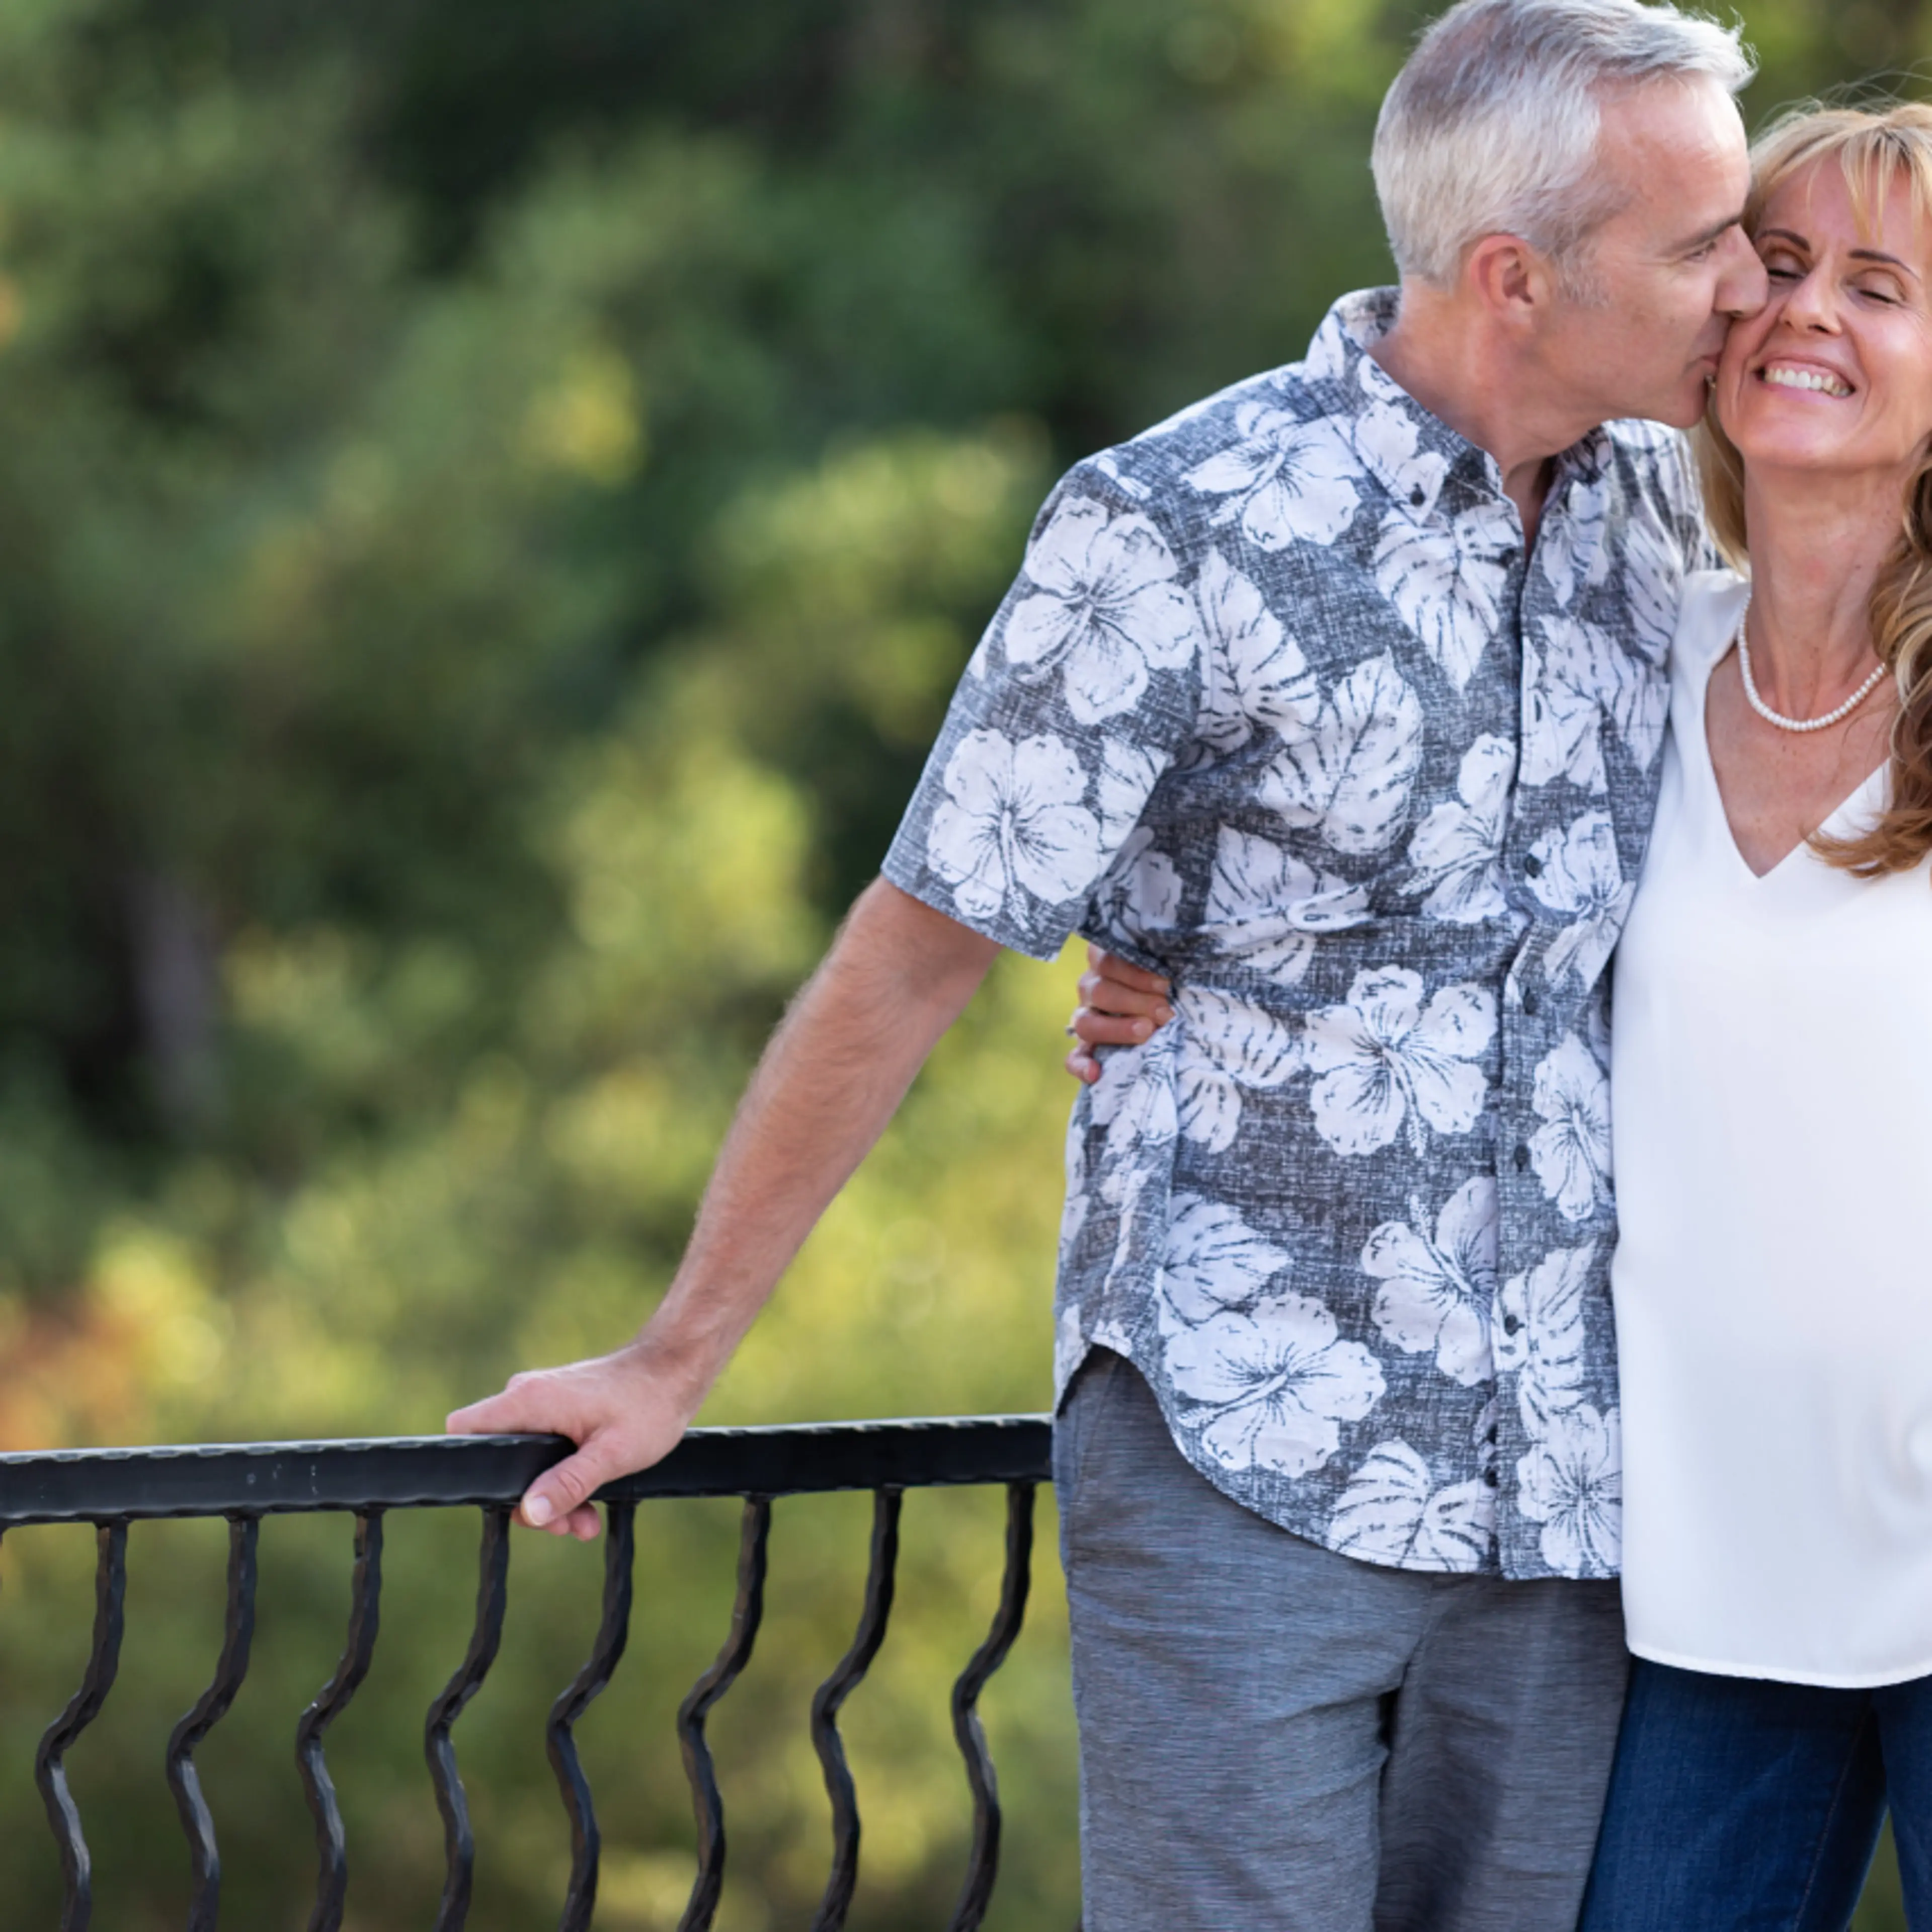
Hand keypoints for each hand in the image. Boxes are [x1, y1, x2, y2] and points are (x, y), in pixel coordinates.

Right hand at [445, 1338, 699, 1539]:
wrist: (676, 1371)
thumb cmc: (648, 1405)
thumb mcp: (610, 1455)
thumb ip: (568, 1483)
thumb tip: (528, 1512)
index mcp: (530, 1401)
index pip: (466, 1430)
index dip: (472, 1467)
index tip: (503, 1501)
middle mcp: (528, 1396)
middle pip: (499, 1458)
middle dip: (528, 1499)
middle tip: (564, 1526)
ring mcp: (543, 1402)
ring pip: (525, 1461)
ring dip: (550, 1497)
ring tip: (585, 1525)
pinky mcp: (559, 1409)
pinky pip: (544, 1450)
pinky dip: (561, 1478)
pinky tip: (587, 1508)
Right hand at [1064, 943, 1174, 1084]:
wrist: (1169, 1018)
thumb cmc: (1172, 988)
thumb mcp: (1167, 974)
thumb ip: (1164, 972)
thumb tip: (1174, 977)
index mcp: (1107, 962)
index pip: (1106, 959)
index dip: (1134, 972)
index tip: (1164, 984)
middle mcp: (1092, 987)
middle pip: (1099, 991)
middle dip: (1135, 1002)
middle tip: (1164, 1013)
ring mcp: (1085, 1018)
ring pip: (1085, 1022)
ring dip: (1117, 1029)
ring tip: (1146, 1032)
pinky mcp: (1085, 1048)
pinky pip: (1074, 1058)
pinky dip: (1082, 1066)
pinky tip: (1096, 1073)